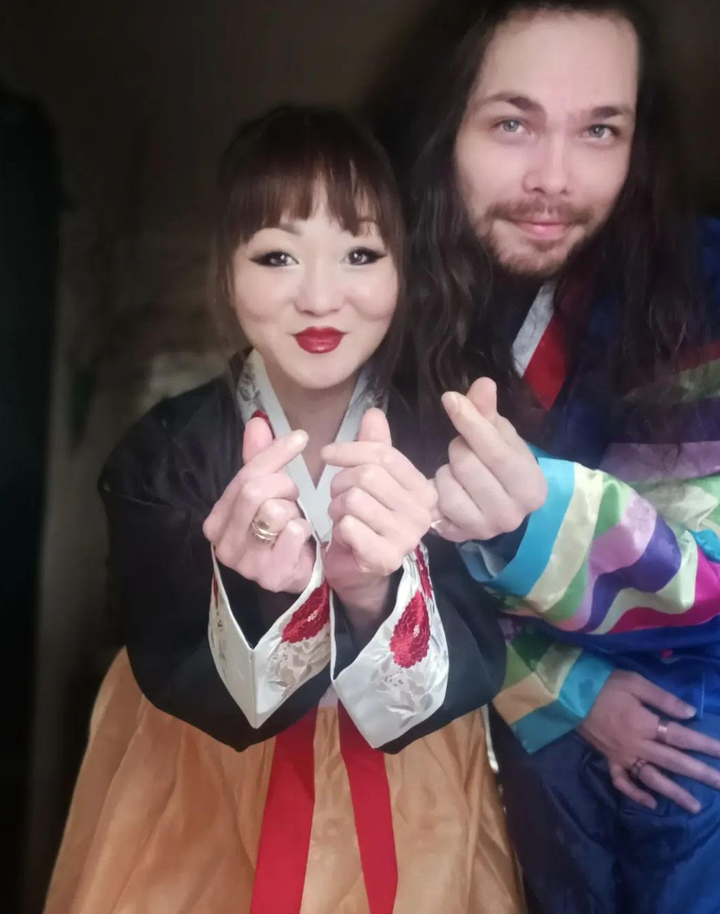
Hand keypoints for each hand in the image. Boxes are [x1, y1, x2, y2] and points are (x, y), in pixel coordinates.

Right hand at [202, 417, 314, 593]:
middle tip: (293, 493)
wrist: (296, 572)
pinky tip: (301, 536)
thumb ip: (259, 458)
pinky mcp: (271, 577)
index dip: (274, 453)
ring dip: (293, 509)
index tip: (300, 438)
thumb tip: (257, 421)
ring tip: (293, 517)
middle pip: (254, 492)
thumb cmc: (277, 530)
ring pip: (273, 511)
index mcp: (215, 520)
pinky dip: (303, 528)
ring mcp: (246, 564)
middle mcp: (223, 544)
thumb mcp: (265, 492)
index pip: (243, 476)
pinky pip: (293, 533)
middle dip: (283, 485)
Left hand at [321, 408, 436, 622]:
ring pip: (354, 500)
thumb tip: (373, 412)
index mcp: (423, 488)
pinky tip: (345, 536)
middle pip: (367, 475)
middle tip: (337, 496)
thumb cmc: (365, 519)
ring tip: (342, 517)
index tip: (326, 454)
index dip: (350, 449)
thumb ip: (373, 446)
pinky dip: (338, 528)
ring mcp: (407, 537)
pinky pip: (350, 526)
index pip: (384, 455)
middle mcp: (422, 512)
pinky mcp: (386, 557)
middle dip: (340, 483)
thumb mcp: (370, 479)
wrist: (360, 570)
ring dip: (337, 507)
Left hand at [433, 378, 545, 541]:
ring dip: (445, 471)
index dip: (470, 421)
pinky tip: (446, 487)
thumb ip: (489, 412)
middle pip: (466, 464)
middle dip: (459, 449)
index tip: (450, 399)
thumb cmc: (503, 466)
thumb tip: (482, 384)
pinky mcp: (458, 537)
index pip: (494, 450)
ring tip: (457, 471)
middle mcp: (511, 514)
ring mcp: (483, 530)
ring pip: (447, 485)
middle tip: (464, 449)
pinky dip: (436, 490)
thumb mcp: (502, 437)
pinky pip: (434, 506)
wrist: (501, 508)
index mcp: (531, 487)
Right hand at [577, 670, 719, 812]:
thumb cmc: (604, 685)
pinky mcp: (609, 760)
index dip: (705, 745)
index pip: (681, 736)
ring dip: (674, 793)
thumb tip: (691, 713)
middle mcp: (637, 745)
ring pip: (652, 778)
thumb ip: (663, 698)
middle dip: (700, 773)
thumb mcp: (635, 682)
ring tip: (695, 807)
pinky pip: (623, 782)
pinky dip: (637, 795)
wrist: (568, 695)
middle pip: (673, 762)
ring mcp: (622, 756)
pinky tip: (652, 803)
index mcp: (645, 724)